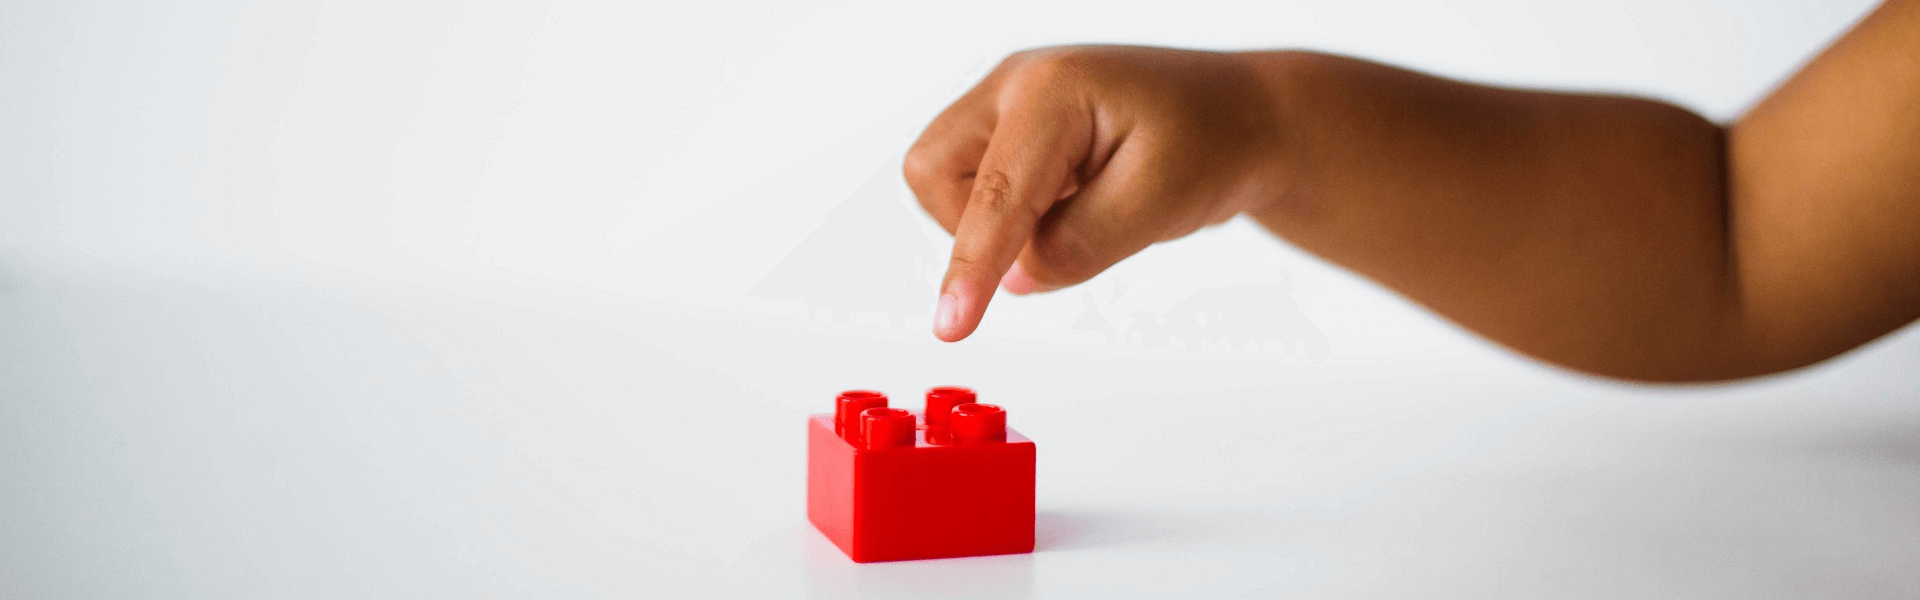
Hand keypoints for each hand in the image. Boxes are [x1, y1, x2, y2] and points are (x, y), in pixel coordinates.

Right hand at [906, 46, 1298, 341]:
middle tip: (1053, 240)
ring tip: (1080, 211)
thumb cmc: (1214, 142)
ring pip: (949, 181)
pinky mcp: (1015, 128)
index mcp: (1054, 89)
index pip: (995, 195)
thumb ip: (1079, 246)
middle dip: (973, 226)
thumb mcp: (1159, 203)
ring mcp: (1011, 101)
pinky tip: (1077, 200)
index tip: (950, 326)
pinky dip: (1015, 214)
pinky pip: (979, 184)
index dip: (971, 266)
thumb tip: (1014, 279)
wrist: (1243, 119)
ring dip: (995, 222)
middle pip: (934, 172)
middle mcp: (1018, 83)